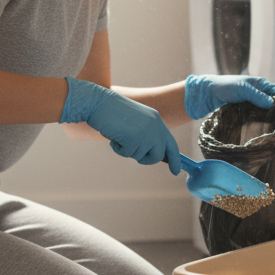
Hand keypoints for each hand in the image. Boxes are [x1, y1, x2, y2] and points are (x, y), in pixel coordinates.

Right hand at [61, 78, 180, 173]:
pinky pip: (127, 154)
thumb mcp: (136, 122)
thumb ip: (147, 135)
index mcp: (156, 120)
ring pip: (140, 156)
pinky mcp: (134, 138)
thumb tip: (156, 156)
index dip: (174, 159)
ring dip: (127, 150)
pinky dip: (118, 149)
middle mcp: (155, 126)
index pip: (171, 143)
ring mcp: (145, 132)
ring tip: (119, 135)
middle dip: (145, 159)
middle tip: (130, 149)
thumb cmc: (113, 113)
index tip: (175, 171)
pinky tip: (114, 136)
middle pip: (158, 155)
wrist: (98, 102)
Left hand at [183, 74, 274, 120]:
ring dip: (270, 119)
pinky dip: (261, 122)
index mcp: (262, 84)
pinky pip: (258, 117)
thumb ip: (256, 95)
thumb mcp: (242, 89)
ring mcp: (254, 103)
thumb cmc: (226, 87)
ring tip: (273, 129)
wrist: (208, 94)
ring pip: (267, 112)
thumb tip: (272, 104)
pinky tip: (262, 130)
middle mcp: (260, 93)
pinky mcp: (248, 112)